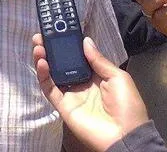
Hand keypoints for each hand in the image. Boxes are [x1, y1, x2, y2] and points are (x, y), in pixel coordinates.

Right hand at [33, 34, 148, 151]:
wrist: (126, 135)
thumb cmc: (127, 106)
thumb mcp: (118, 77)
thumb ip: (99, 60)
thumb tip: (85, 41)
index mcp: (96, 75)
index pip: (78, 56)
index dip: (68, 44)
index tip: (60, 30)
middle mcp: (81, 83)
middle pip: (62, 63)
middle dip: (51, 49)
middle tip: (42, 35)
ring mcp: (71, 95)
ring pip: (52, 74)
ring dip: (44, 59)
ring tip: (38, 45)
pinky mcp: (64, 106)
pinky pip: (50, 90)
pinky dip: (43, 76)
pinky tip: (42, 62)